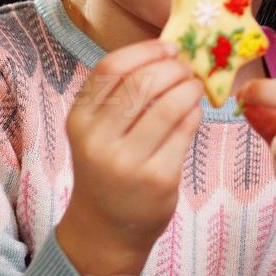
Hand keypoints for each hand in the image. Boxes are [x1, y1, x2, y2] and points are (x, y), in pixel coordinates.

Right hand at [57, 39, 202, 275]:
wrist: (106, 229)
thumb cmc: (106, 168)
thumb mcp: (96, 131)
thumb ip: (120, 96)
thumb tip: (169, 52)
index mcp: (79, 120)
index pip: (111, 68)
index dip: (145, 50)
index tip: (169, 46)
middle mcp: (98, 140)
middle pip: (143, 83)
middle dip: (174, 68)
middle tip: (188, 67)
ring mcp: (128, 162)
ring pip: (169, 105)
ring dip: (190, 88)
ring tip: (195, 87)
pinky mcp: (158, 178)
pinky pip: (185, 131)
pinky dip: (195, 114)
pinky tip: (195, 112)